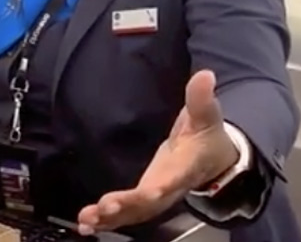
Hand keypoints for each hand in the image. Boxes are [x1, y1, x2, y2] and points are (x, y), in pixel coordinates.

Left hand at [77, 70, 240, 234]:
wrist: (214, 160)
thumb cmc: (207, 136)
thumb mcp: (207, 115)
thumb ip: (202, 99)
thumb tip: (205, 76)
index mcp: (185, 167)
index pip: (173, 179)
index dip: (160, 187)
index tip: (149, 192)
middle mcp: (170, 188)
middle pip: (148, 203)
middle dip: (127, 207)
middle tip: (103, 209)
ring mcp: (156, 197)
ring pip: (135, 213)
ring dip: (110, 219)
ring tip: (87, 220)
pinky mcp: (144, 199)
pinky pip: (127, 214)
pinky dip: (106, 221)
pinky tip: (86, 224)